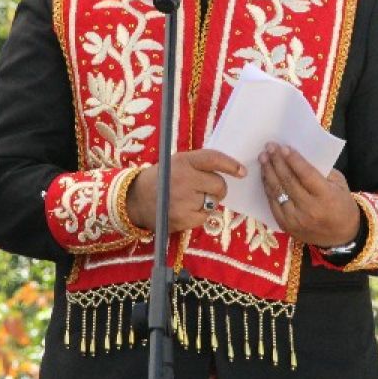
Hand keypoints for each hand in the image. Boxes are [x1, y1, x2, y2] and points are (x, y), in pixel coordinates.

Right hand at [126, 149, 245, 232]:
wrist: (135, 199)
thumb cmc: (163, 178)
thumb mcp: (178, 162)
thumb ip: (200, 164)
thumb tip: (233, 170)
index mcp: (183, 161)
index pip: (213, 159)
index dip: (230, 165)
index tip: (242, 171)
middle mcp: (183, 179)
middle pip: (219, 185)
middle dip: (218, 188)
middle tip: (206, 189)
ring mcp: (183, 201)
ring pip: (214, 203)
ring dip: (208, 202)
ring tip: (190, 199)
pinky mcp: (182, 219)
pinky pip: (205, 217)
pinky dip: (200, 215)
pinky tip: (186, 210)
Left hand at [260, 143, 360, 246]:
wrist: (341, 236)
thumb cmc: (342, 204)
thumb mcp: (339, 184)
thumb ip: (321, 171)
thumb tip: (298, 155)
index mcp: (326, 197)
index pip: (306, 175)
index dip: (293, 160)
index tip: (283, 147)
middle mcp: (309, 210)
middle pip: (288, 181)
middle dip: (277, 162)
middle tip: (269, 147)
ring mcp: (295, 220)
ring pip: (277, 192)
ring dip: (268, 172)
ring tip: (263, 158)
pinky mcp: (286, 226)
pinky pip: (272, 203)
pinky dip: (268, 188)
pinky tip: (265, 175)